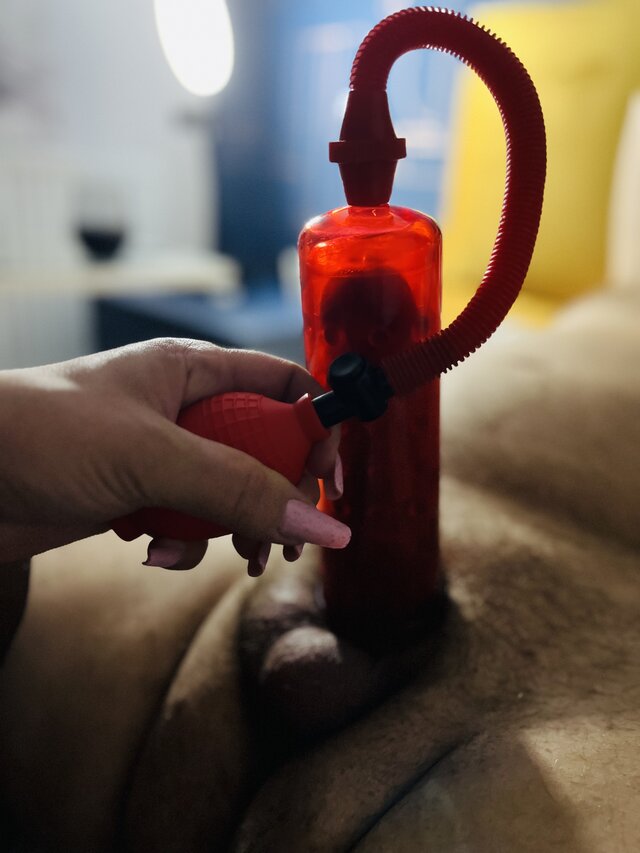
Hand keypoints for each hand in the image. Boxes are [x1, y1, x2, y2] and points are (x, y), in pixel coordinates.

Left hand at [0, 339, 347, 569]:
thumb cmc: (40, 433)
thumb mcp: (152, 455)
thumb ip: (239, 489)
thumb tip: (322, 523)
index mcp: (192, 371)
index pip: (281, 385)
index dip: (315, 426)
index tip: (327, 480)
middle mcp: (182, 410)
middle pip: (263, 448)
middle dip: (276, 496)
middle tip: (283, 539)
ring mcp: (160, 455)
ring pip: (229, 492)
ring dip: (232, 529)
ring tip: (228, 554)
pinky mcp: (137, 496)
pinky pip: (189, 521)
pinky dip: (185, 543)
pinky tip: (156, 553)